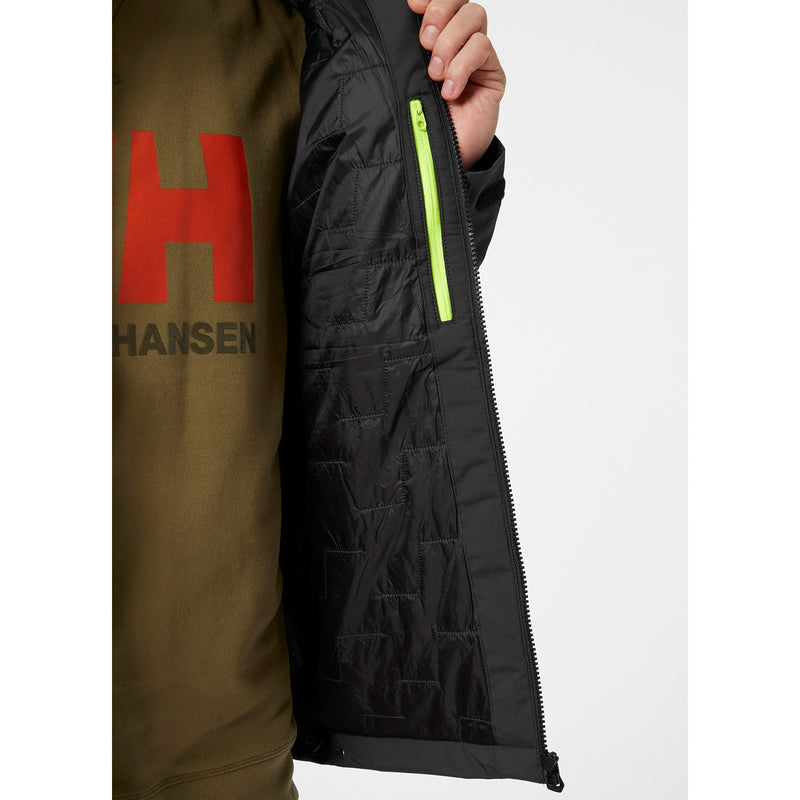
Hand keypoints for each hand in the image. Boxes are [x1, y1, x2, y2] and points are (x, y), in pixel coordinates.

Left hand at [407, 0, 505, 170]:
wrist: (439, 159)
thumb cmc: (420, 123)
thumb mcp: (405, 80)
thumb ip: (407, 51)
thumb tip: (402, 19)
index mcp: (434, 40)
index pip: (440, 1)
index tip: (412, 5)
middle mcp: (457, 44)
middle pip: (460, 1)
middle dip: (439, 13)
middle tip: (425, 42)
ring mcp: (477, 58)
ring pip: (474, 16)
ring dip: (450, 40)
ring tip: (435, 73)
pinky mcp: (492, 74)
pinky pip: (482, 47)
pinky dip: (462, 65)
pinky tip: (449, 90)